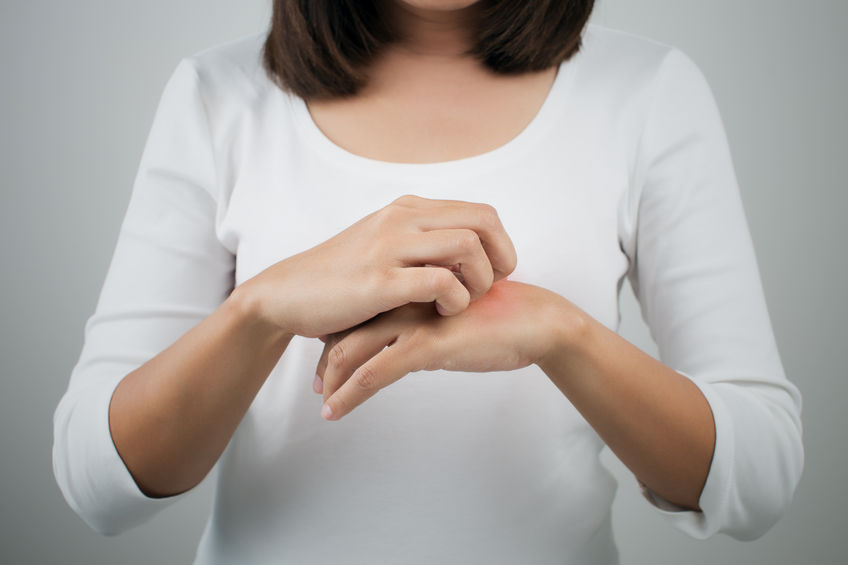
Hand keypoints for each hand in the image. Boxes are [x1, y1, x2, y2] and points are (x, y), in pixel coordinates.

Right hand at [236, 194, 516, 338]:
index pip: (481, 212)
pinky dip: (455, 300)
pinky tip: (442, 314)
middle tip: (490, 289)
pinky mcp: (379, 281)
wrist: (285, 294)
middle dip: (500, 259)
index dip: (500, 245)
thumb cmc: (339, 278)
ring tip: (463, 303)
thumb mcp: (382, 246)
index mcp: (407, 209)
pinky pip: (440, 282)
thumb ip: (420, 243)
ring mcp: (389, 247)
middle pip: (483, 222)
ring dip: (479, 282)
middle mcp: (401, 219)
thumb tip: (469, 255)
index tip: (493, 275)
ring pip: (467, 247)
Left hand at [313, 279, 577, 419]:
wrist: (539, 321)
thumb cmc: (503, 319)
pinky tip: (334, 412)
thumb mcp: (455, 319)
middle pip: (345, 326)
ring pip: (350, 349)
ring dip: (330, 380)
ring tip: (323, 402)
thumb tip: (408, 349)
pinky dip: (348, 395)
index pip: (359, 308)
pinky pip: (375, 372)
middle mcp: (404, 299)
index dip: (337, 332)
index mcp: (410, 286)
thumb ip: (427, 327)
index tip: (324, 356)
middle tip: (315, 383)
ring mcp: (413, 320)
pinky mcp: (426, 344)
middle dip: (325, 357)